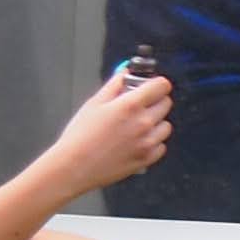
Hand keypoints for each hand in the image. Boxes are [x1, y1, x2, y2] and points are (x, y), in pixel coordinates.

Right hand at [50, 68, 172, 191]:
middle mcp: (143, 122)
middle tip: (139, 107)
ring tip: (135, 127)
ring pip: (165, 125)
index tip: (150, 87)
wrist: (73, 167)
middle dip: (155, 101)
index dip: (156, 84)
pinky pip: (161, 146)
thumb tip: (125, 72)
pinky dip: (152, 143)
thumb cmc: (79, 136)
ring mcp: (147, 142)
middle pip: (166, 103)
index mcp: (130, 105)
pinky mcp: (147, 158)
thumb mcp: (94, 104)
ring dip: (155, 124)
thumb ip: (114, 85)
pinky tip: (135, 142)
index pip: (162, 85)